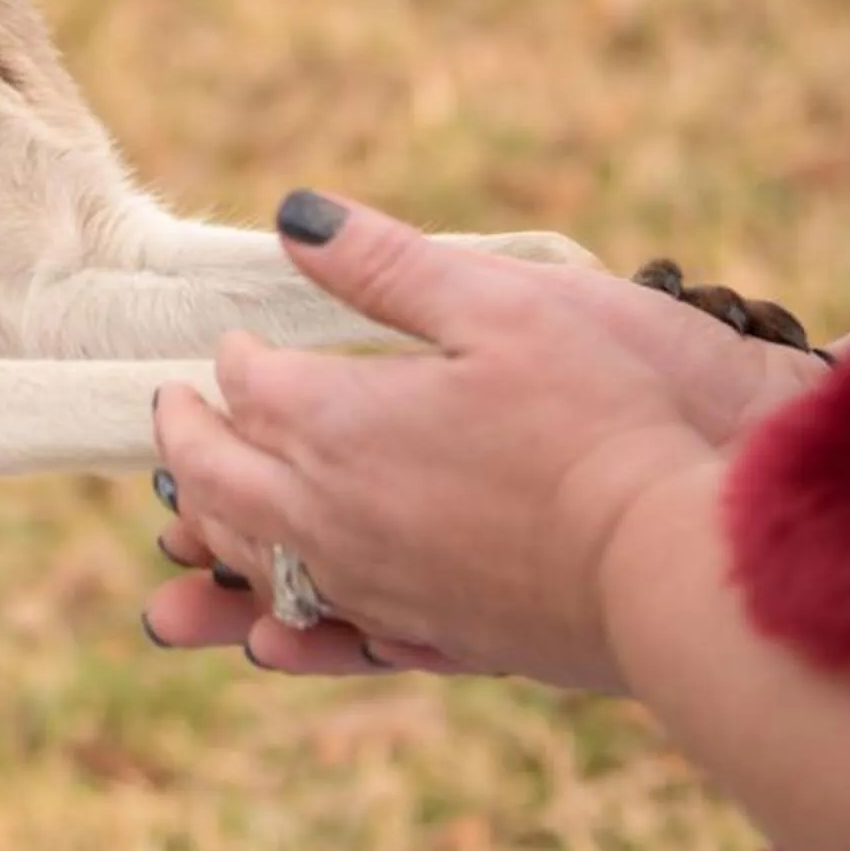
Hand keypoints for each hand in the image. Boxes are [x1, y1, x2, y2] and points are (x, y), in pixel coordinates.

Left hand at [144, 197, 817, 690]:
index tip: (239, 340)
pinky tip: (268, 630)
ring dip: (212, 527)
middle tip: (176, 413)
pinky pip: (316, 630)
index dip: (234, 356)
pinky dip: (273, 616)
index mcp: (335, 424)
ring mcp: (371, 587)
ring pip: (254, 560)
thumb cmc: (596, 417)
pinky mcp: (422, 637)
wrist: (673, 562)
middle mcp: (329, 515)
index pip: (244, 386)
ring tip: (192, 510)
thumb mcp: (496, 304)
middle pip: (217, 481)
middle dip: (185, 442)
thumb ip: (384, 262)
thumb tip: (293, 213)